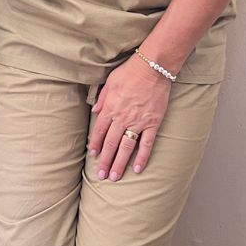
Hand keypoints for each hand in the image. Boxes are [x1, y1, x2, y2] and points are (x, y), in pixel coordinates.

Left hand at [89, 54, 171, 179]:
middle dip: (105, 161)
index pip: (100, 131)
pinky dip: (142, 157)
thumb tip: (95, 111)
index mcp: (111, 108)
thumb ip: (102, 98)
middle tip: (101, 175)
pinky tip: (137, 169)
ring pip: (126, 147)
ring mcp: (138, 122)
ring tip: (115, 177)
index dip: (96, 144)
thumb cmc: (130, 71)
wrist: (152, 68)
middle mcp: (122, 118)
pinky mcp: (152, 123)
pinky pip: (146, 144)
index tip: (93, 156)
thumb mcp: (110, 81)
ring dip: (119, 163)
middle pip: (111, 143)